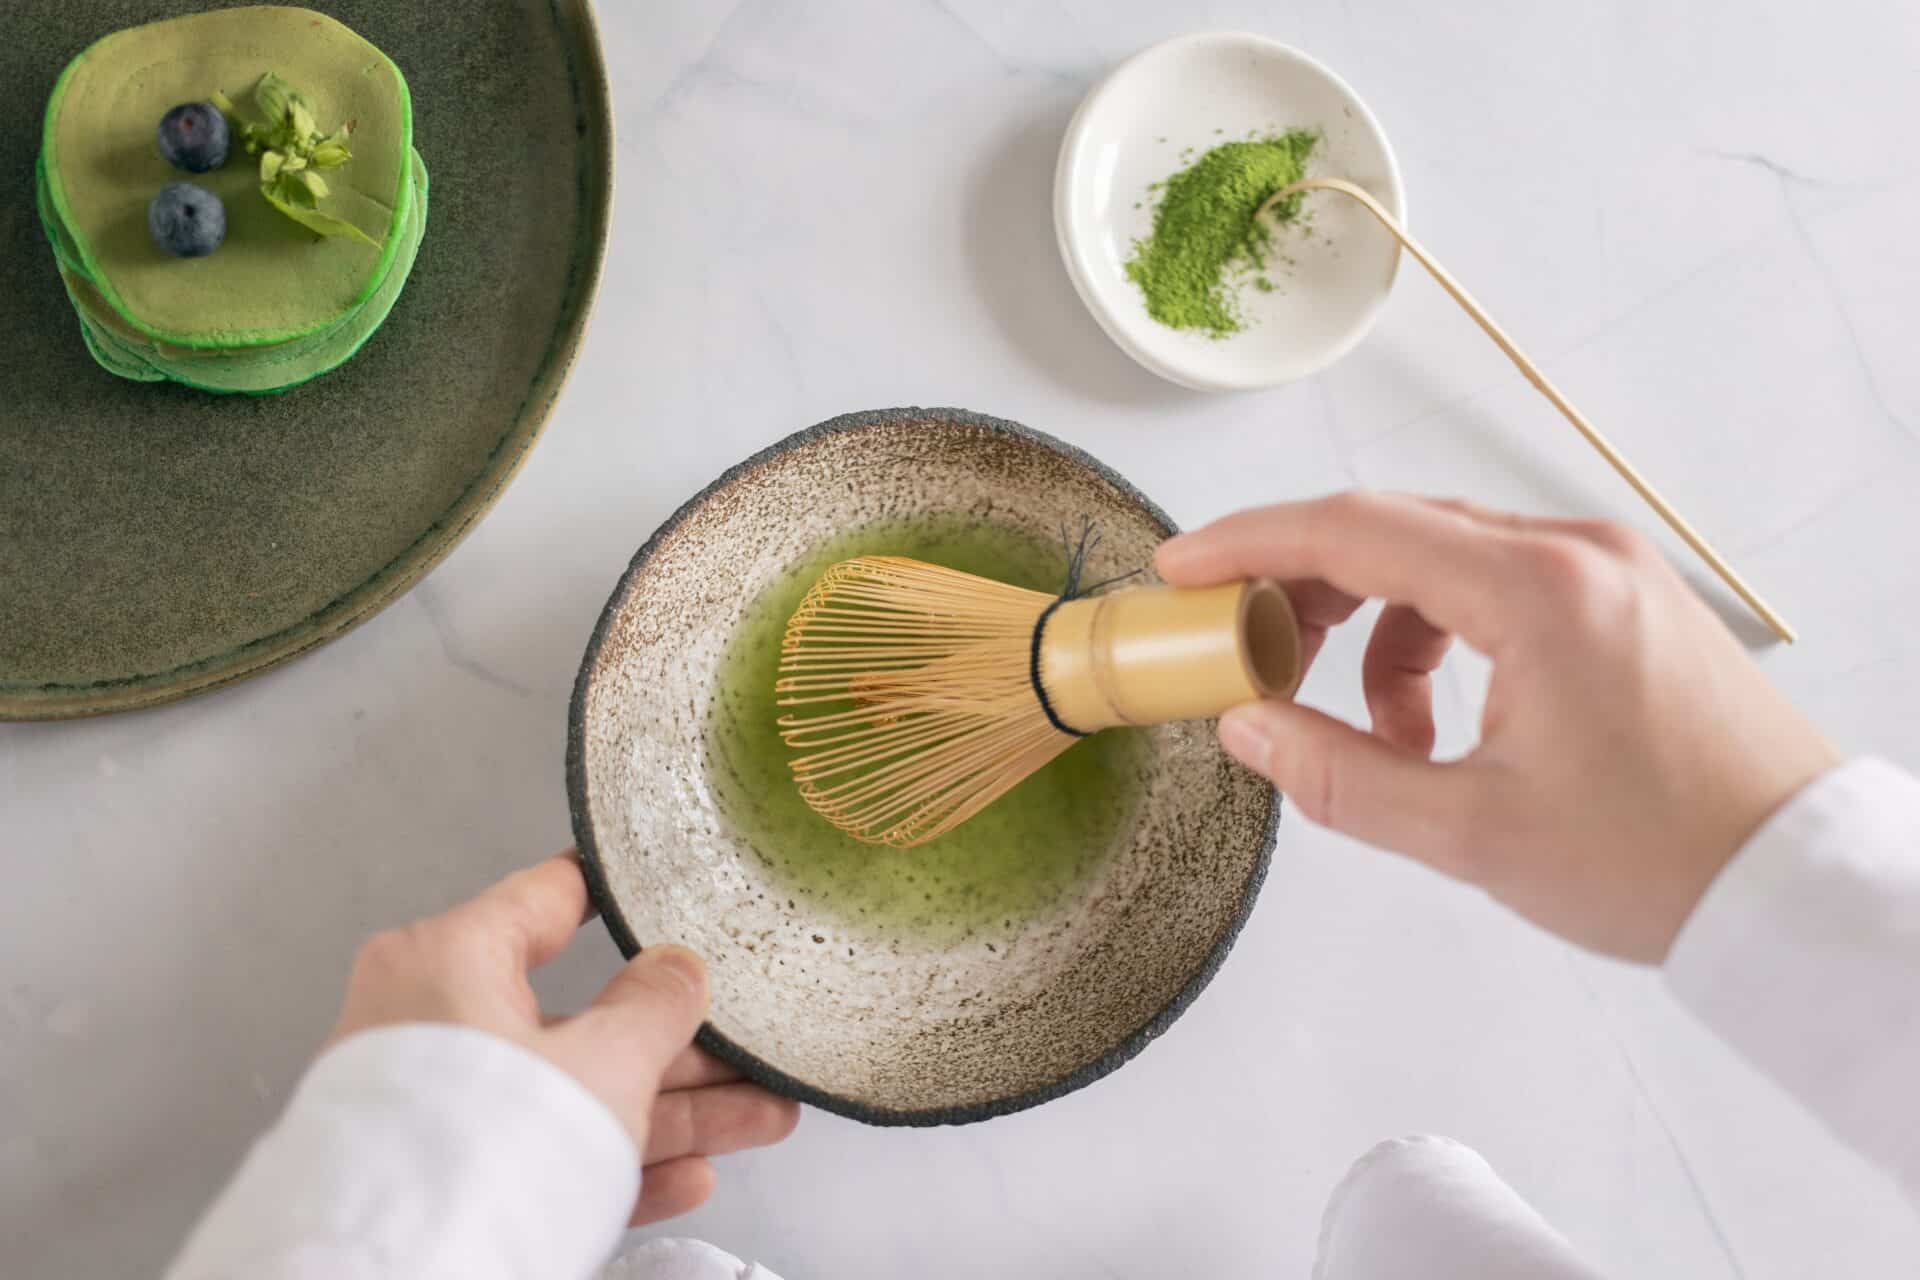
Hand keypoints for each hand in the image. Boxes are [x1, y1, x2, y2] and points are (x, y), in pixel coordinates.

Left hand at [330, 853, 799, 1223]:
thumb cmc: (480, 1154)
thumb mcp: (603, 1063)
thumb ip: (654, 1009)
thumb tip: (678, 970)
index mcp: (449, 961)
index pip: (547, 900)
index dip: (621, 895)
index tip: (669, 888)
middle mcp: (432, 1025)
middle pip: (583, 1019)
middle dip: (682, 1044)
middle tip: (748, 1044)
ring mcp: (440, 1107)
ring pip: (577, 1095)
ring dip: (676, 1111)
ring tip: (761, 1117)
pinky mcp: (450, 1178)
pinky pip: (550, 1155)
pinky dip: (620, 1164)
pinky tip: (691, 1176)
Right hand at [1158, 493, 1838, 962]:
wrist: (1793, 880)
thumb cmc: (1658, 860)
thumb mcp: (1472, 834)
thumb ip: (1338, 775)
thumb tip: (1246, 727)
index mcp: (1539, 591)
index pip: (1354, 529)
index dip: (1249, 544)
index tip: (1179, 569)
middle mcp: (1574, 551)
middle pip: (1392, 530)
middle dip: (1304, 589)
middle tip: (1246, 654)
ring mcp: (1605, 566)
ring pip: (1440, 559)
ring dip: (1378, 633)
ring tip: (1380, 739)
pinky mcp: (1621, 595)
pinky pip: (1493, 586)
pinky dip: (1440, 640)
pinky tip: (1440, 726)